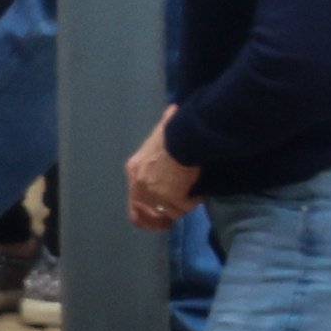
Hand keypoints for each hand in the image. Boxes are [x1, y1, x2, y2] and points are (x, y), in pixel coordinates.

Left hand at [124, 107, 197, 231]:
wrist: (182, 139)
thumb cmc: (172, 132)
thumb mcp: (160, 131)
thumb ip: (162, 128)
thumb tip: (172, 110)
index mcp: (133, 171)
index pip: (133, 204)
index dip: (145, 213)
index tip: (157, 216)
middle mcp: (139, 186)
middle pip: (145, 215)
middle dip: (160, 220)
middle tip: (172, 219)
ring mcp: (154, 194)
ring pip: (169, 212)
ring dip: (180, 208)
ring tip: (191, 199)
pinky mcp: (171, 198)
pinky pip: (183, 208)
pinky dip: (192, 203)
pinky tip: (197, 196)